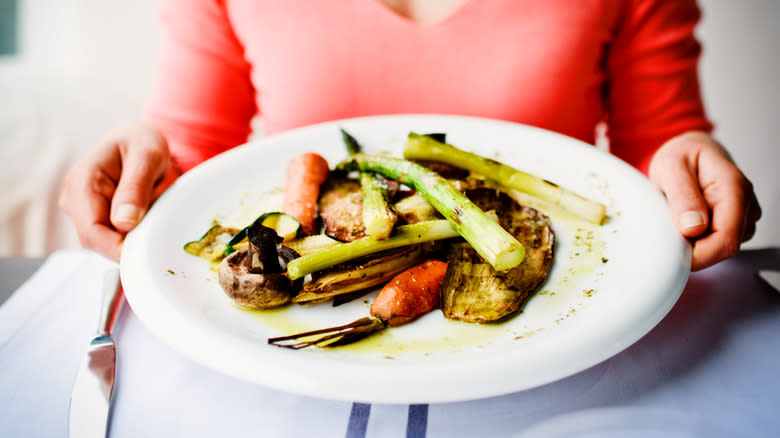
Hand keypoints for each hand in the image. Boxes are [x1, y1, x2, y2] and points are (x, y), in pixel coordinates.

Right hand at [59, 122, 178, 260]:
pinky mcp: (94, 216)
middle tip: (156, 241)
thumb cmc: (142, 143)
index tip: (144, 255)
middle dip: (125, 246)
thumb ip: (135, 187)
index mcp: (83, 182)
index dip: (115, 248)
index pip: (91, 230)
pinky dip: (130, 237)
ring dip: (129, 241)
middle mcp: (75, 198)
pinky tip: (146, 224)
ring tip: (154, 222)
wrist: (138, 140)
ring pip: (104, 241)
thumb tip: (123, 223)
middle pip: (95, 240)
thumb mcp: (147, 156)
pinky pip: (111, 237)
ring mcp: (82, 209)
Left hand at [648, 131, 760, 270]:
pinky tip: (687, 221)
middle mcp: (745, 203)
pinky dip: (698, 240)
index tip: (674, 254)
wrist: (690, 152)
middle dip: (694, 249)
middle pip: (724, 246)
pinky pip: (717, 244)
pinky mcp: (736, 224)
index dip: (700, 254)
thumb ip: (682, 196)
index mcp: (733, 187)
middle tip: (668, 229)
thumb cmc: (680, 157)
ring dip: (695, 243)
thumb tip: (693, 228)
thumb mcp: (670, 167)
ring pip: (720, 248)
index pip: (726, 238)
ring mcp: (744, 215)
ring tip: (678, 216)